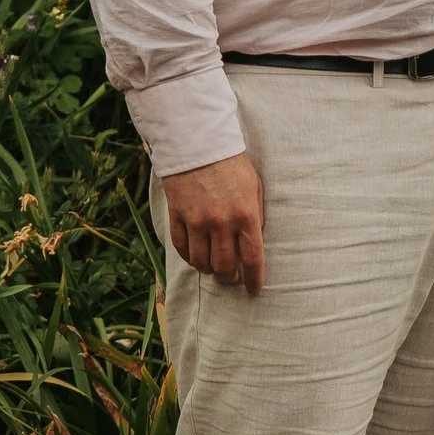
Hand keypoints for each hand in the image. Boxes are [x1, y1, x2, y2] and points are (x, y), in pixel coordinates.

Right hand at [162, 149, 265, 291]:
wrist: (199, 144)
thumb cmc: (232, 165)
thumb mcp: (254, 188)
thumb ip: (255, 217)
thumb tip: (255, 243)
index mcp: (246, 215)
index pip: (253, 259)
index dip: (254, 280)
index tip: (255, 290)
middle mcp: (221, 222)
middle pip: (225, 267)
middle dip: (231, 279)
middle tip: (233, 279)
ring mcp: (197, 221)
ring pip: (202, 263)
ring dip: (209, 271)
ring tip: (214, 269)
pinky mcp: (178, 217)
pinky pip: (182, 249)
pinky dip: (190, 258)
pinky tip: (196, 257)